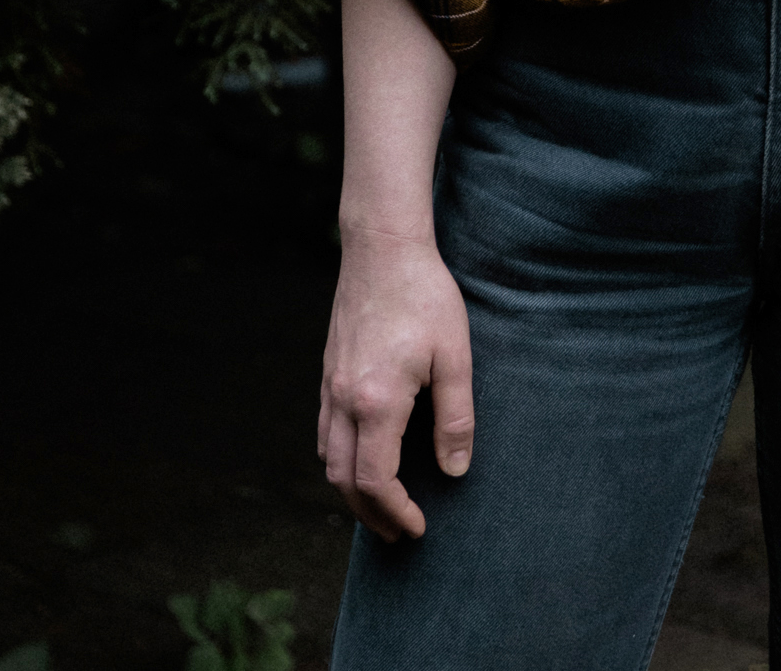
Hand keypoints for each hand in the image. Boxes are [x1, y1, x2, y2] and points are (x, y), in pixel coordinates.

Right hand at [319, 224, 474, 540]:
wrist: (382, 248)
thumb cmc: (425, 296)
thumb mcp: (454, 355)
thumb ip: (455, 418)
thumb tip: (455, 471)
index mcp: (377, 402)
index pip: (376, 481)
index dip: (396, 513)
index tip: (418, 527)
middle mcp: (344, 400)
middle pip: (345, 481)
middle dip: (372, 514)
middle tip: (400, 532)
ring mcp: (330, 386)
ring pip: (329, 459)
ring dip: (352, 491)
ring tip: (382, 504)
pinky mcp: (328, 372)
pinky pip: (325, 432)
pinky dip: (340, 459)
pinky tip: (363, 457)